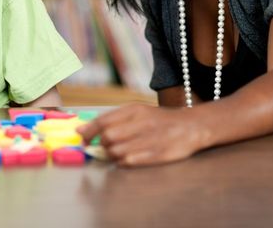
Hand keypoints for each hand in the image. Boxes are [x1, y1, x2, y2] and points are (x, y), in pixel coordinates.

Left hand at [76, 103, 202, 166]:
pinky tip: (127, 158)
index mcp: (134, 110)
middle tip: (103, 147)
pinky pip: (130, 161)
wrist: (191, 126)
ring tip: (117, 153)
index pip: (103, 120)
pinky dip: (123, 162)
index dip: (89, 132)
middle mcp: (141, 122)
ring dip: (111, 155)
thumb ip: (111, 119)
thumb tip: (81, 129)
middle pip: (108, 137)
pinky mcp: (158, 154)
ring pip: (117, 151)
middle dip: (101, 145)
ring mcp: (150, 139)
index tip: (82, 139)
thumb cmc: (158, 120)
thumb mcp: (137, 111)